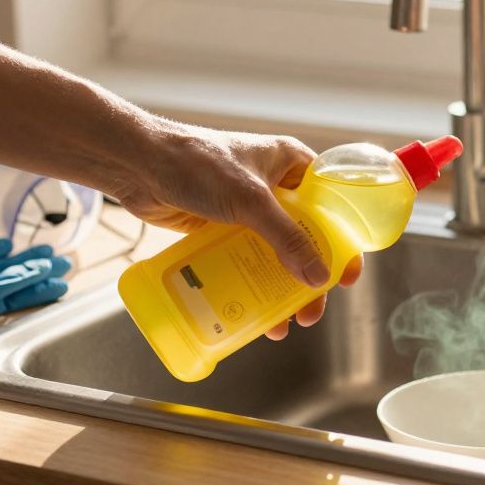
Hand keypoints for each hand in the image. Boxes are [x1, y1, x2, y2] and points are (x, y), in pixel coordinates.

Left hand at [106, 123, 360, 338]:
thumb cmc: (195, 163)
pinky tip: (255, 311)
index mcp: (291, 166)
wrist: (138, 164)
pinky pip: (248, 261)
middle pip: (307, 238)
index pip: (333, 206)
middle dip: (310, 277)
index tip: (346, 275)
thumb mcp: (250, 201)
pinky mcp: (223, 228)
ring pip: (277, 255)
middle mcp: (275, 187)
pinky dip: (254, 285)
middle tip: (311, 309)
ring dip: (282, 288)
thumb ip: (286, 238)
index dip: (344, 241)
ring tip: (283, 321)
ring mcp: (248, 209)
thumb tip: (317, 277)